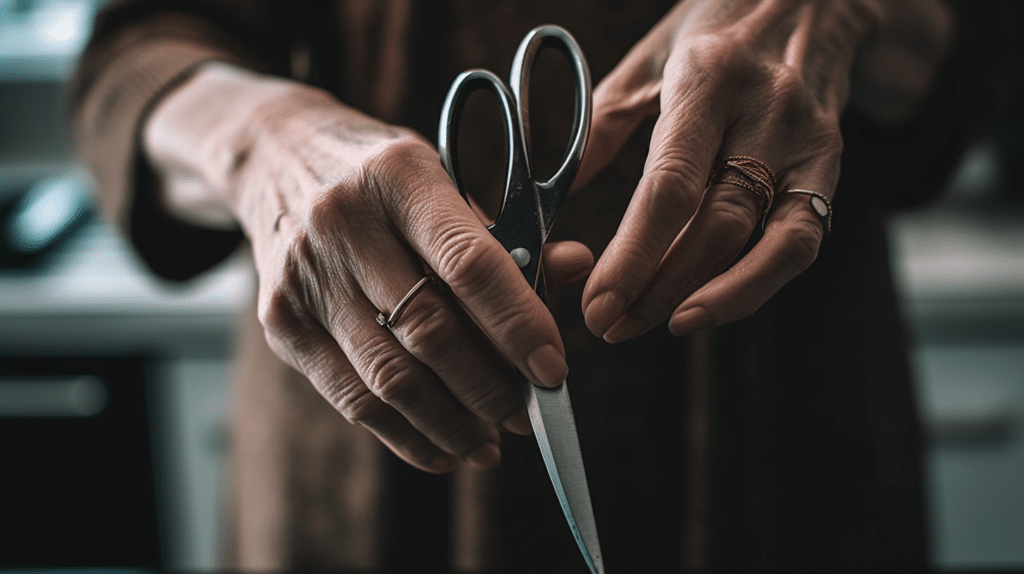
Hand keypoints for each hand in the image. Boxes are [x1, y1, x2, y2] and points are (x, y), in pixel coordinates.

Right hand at [144, 65, 593, 472]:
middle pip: (428, 329)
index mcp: (399, 174)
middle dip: (488, 387)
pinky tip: (441, 450)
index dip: (516, 324)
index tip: (552, 371)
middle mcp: (343, 222)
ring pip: (389, 375)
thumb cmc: (381, 176)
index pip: (468, 263)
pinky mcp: (281, 321)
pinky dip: (402, 434)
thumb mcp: (444, 177)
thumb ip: (505, 231)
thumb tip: (573, 267)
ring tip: (490, 444)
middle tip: (526, 416)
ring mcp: (305, 275)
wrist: (276, 158)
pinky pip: (349, 397)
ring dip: (450, 423)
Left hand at [576, 0, 952, 342]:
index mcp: (708, 78)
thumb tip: (549, 191)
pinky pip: (801, 243)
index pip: (671, 184)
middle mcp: (765, 110)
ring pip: (761, 242)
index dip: (634, 254)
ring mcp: (806, 141)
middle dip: (658, 287)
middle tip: (610, 325)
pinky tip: (708, 308)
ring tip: (651, 324)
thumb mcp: (649, 60)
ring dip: (703, 296)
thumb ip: (600, 126)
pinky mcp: (830, 166)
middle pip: (714, 224)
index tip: (598, 302)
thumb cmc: (716, 29)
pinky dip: (755, 286)